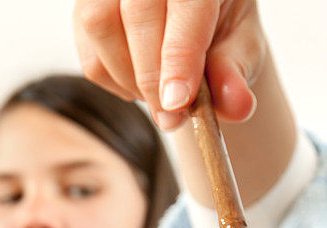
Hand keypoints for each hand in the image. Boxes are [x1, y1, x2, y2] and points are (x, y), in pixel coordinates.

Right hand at [73, 0, 262, 129]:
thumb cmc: (221, 33)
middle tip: (171, 118)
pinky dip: (115, 83)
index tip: (178, 103)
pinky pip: (90, 55)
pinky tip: (140, 83)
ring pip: (101, 27)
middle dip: (152, 77)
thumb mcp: (241, 51)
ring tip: (159, 96)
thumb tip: (237, 105)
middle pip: (137, 13)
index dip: (178, 56)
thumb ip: (236, 75)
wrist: (196, 25)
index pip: (184, 4)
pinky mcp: (86, 8)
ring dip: (130, 79)